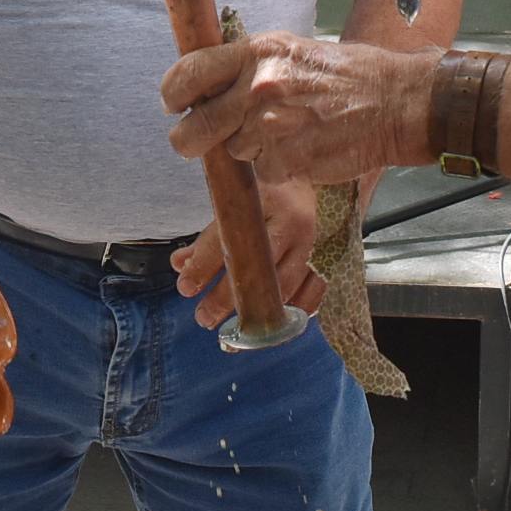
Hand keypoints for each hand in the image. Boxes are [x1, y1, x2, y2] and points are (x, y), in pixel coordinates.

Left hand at [162, 32, 432, 189]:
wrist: (396, 102)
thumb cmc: (348, 76)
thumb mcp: (292, 51)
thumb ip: (249, 66)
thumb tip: (208, 85)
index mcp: (257, 52)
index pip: (189, 73)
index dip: (173, 94)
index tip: (174, 105)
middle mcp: (258, 87)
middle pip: (196, 128)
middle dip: (191, 141)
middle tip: (196, 143)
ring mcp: (272, 126)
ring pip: (234, 152)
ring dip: (251, 150)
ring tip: (287, 133)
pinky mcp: (287, 159)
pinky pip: (264, 172)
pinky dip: (278, 168)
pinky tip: (303, 149)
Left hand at [171, 172, 327, 329]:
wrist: (315, 177)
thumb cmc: (269, 194)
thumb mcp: (238, 206)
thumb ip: (209, 237)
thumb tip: (180, 265)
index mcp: (265, 201)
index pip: (227, 237)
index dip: (203, 265)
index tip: (185, 287)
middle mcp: (292, 224)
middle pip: (256, 270)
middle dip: (225, 299)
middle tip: (203, 317)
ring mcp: (315, 245)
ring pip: (283, 289)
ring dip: (255, 314)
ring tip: (233, 333)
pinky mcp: (331, 260)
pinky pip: (313, 295)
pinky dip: (291, 313)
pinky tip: (271, 323)